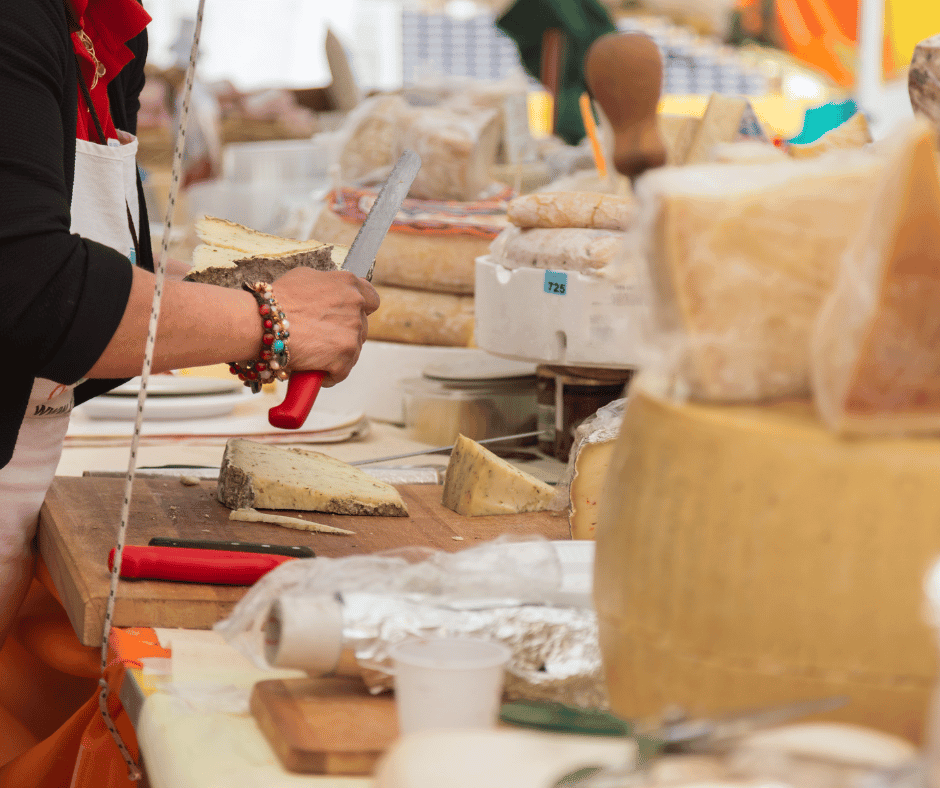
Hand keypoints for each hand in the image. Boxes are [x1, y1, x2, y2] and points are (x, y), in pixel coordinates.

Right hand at [270, 268, 379, 386]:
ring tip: (312, 353)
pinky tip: (311, 368)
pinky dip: (328, 374)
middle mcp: (355, 305)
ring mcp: (352, 330)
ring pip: (353, 350)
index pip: (371, 300)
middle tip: (321, 338)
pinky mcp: (346, 355)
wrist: (260, 323)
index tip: (349, 317)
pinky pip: (342, 371)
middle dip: (344, 334)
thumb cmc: (276, 301)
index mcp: (348, 284)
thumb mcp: (304, 277)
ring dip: (336, 355)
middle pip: (361, 327)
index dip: (360, 310)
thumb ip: (327, 285)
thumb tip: (331, 293)